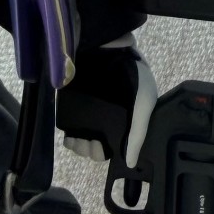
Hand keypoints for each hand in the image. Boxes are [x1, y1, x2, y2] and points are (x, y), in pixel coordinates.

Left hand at [61, 33, 157, 169]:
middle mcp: (108, 123)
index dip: (111, 153)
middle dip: (93, 152)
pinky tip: (71, 138)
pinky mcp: (74, 110)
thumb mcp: (144, 104)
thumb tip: (132, 163)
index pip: (118, 149)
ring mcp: (90, 117)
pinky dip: (70, 140)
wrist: (108, 50)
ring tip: (80, 141)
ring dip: (81, 148)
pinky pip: (70, 132)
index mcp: (128, 124)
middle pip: (98, 150)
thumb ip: (138, 134)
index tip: (104, 148)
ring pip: (83, 144)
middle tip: (92, 144)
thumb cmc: (132, 76)